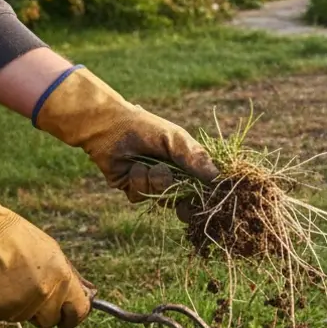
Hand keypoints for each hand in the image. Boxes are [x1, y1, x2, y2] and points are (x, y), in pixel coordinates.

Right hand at [0, 160, 90, 327]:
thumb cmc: (11, 236)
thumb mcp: (50, 252)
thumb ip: (65, 277)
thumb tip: (86, 294)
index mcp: (62, 278)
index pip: (79, 311)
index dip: (72, 316)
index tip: (66, 318)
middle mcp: (44, 295)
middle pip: (48, 320)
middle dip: (41, 312)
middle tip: (26, 292)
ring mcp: (18, 305)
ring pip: (20, 317)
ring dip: (14, 305)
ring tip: (2, 277)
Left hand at [33, 68, 217, 202]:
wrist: (110, 126)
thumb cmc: (146, 127)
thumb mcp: (176, 139)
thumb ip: (195, 157)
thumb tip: (216, 177)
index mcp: (186, 165)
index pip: (201, 186)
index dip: (203, 195)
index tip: (204, 198)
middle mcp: (171, 177)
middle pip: (183, 201)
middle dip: (180, 196)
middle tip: (179, 196)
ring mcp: (151, 184)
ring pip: (161, 198)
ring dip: (155, 181)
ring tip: (147, 164)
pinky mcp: (132, 188)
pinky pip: (139, 196)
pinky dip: (137, 181)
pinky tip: (133, 166)